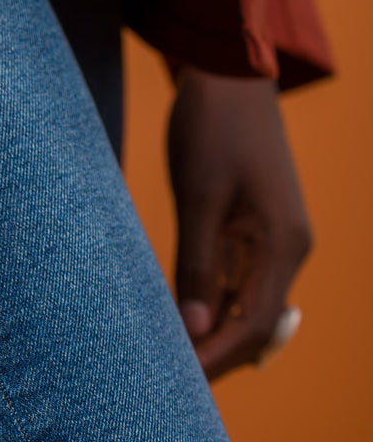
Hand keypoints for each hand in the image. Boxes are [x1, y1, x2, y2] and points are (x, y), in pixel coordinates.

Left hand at [167, 65, 311, 379]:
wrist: (225, 75)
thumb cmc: (212, 130)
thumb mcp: (199, 197)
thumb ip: (197, 263)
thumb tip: (196, 331)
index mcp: (283, 243)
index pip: (255, 324)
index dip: (218, 358)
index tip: (180, 379)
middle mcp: (286, 245)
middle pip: (253, 317)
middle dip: (215, 347)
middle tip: (169, 370)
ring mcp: (271, 232)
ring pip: (242, 295)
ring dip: (210, 321)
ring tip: (168, 346)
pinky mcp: (252, 219)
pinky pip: (234, 269)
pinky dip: (208, 291)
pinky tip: (180, 304)